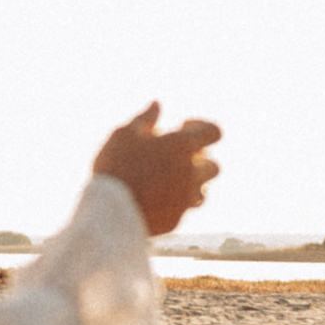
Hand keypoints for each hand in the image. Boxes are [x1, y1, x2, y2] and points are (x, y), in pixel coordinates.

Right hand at [94, 103, 221, 236]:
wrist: (110, 212)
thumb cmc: (116, 166)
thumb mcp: (124, 134)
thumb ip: (144, 119)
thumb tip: (157, 105)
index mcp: (181, 146)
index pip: (214, 132)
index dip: (203, 128)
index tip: (182, 127)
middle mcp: (191, 173)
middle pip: (214, 166)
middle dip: (199, 161)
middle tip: (173, 158)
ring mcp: (186, 199)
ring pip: (203, 191)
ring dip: (191, 184)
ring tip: (167, 180)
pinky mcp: (177, 219)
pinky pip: (184, 209)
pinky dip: (175, 203)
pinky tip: (155, 198)